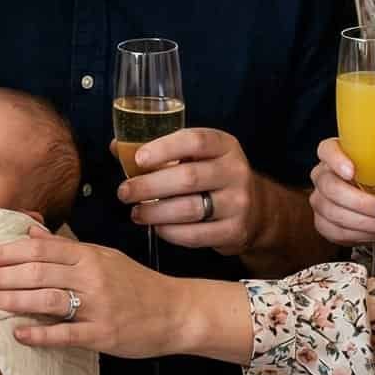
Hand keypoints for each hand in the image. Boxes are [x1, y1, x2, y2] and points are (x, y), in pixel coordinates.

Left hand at [0, 224, 188, 355]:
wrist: (176, 311)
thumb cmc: (136, 284)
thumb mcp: (103, 257)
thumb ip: (66, 247)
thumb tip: (31, 232)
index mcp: (88, 255)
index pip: (38, 249)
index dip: (5, 251)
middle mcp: (91, 276)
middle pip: (36, 272)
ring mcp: (98, 306)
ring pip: (47, 299)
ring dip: (11, 300)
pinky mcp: (104, 334)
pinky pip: (68, 334)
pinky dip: (41, 334)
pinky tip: (18, 334)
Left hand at [115, 127, 258, 255]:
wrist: (256, 210)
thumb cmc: (213, 177)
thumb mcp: (197, 156)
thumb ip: (161, 150)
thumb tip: (117, 147)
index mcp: (224, 145)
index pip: (195, 141)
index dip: (164, 148)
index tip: (138, 159)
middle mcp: (235, 171)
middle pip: (187, 178)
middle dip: (148, 186)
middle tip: (124, 192)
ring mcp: (238, 203)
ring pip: (189, 209)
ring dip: (155, 212)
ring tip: (136, 213)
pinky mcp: (234, 231)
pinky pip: (195, 234)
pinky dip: (170, 233)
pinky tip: (157, 227)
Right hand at [310, 138, 374, 247]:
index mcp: (338, 155)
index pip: (327, 150)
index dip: (336, 160)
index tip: (352, 172)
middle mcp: (324, 175)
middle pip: (330, 186)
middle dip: (359, 201)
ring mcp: (320, 200)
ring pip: (332, 212)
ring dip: (363, 221)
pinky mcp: (322, 222)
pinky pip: (333, 230)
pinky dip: (357, 234)